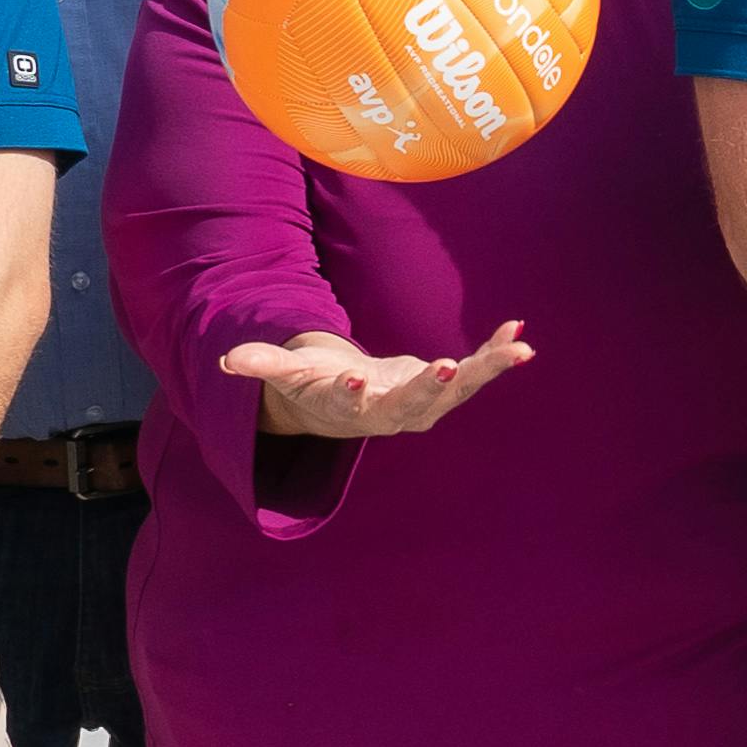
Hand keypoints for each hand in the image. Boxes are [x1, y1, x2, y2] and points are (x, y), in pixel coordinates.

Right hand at [226, 320, 532, 443]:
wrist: (353, 405)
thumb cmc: (318, 385)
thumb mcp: (291, 374)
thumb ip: (265, 365)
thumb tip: (227, 360)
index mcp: (353, 407)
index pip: (351, 404)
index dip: (350, 394)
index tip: (352, 378)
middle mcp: (394, 411)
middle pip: (413, 405)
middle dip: (430, 388)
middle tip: (446, 370)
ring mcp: (425, 401)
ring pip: (457, 391)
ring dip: (485, 371)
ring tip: (516, 351)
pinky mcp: (446, 386)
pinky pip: (475, 372)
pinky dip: (496, 355)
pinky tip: (519, 334)